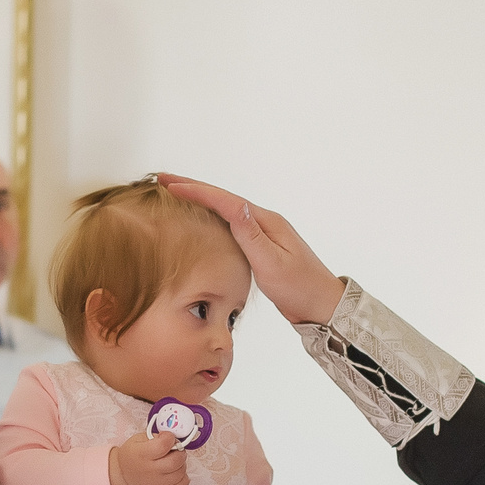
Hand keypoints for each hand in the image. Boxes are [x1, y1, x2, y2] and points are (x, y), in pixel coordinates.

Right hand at [109, 432, 189, 484]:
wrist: (123, 477)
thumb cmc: (132, 456)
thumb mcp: (137, 440)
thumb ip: (154, 437)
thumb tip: (172, 439)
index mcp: (142, 454)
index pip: (163, 445)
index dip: (170, 438)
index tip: (167, 437)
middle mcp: (150, 470)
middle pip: (176, 460)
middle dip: (180, 451)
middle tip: (175, 450)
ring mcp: (157, 484)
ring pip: (181, 472)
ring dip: (181, 464)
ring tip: (173, 461)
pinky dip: (183, 478)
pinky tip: (175, 472)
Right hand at [157, 177, 343, 325]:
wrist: (321, 304)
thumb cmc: (299, 287)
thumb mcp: (272, 263)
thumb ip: (252, 235)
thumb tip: (237, 205)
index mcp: (266, 223)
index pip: (225, 201)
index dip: (196, 192)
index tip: (170, 186)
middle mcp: (264, 222)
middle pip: (223, 198)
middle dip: (192, 187)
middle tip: (163, 179)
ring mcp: (263, 233)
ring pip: (225, 208)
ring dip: (200, 198)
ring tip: (175, 192)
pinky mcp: (260, 246)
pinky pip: (230, 223)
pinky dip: (211, 215)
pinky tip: (201, 218)